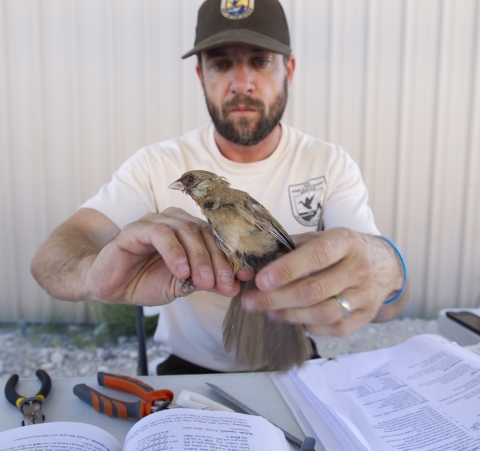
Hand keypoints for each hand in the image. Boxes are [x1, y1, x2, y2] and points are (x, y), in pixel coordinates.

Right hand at [86, 207, 255, 305]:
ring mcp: (155, 223)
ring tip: (204, 281)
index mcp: (189, 232)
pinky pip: (159, 234)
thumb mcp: (181, 285)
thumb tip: (234, 287)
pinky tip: (181, 271)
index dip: (231, 258)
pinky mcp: (135, 229)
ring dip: (199, 257)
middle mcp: (174, 222)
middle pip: (205, 233)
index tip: (243, 277)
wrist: (110, 285)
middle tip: (224, 283)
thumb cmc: (146, 281)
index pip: (216, 239)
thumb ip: (205, 282)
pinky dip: (174, 252)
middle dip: (217, 260)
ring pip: (186, 230)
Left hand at [240, 228, 408, 335]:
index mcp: (345, 241)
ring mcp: (366, 294)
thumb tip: (250, 270)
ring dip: (290, 315)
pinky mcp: (367, 315)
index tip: (261, 281)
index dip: (287, 270)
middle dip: (277, 299)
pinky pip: (335, 328)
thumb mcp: (320, 238)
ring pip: (324, 313)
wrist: (386, 264)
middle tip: (252, 302)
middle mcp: (359, 268)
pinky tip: (294, 318)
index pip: (316, 256)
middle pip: (315, 290)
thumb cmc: (342, 249)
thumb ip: (287, 250)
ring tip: (269, 311)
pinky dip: (310, 326)